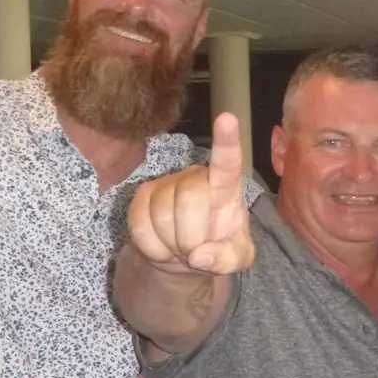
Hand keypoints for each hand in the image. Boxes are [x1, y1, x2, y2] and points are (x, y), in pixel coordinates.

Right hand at [129, 112, 253, 274]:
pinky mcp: (142, 196)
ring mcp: (167, 184)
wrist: (184, 258)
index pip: (228, 162)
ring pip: (162, 214)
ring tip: (180, 247)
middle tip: (195, 250)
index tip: (227, 118)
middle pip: (190, 199)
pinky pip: (140, 224)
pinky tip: (163, 247)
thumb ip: (228, 258)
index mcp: (226, 188)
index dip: (226, 142)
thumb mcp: (237, 258)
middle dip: (192, 236)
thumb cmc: (218, 247)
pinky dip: (153, 247)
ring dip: (172, 244)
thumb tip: (200, 256)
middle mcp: (196, 177)